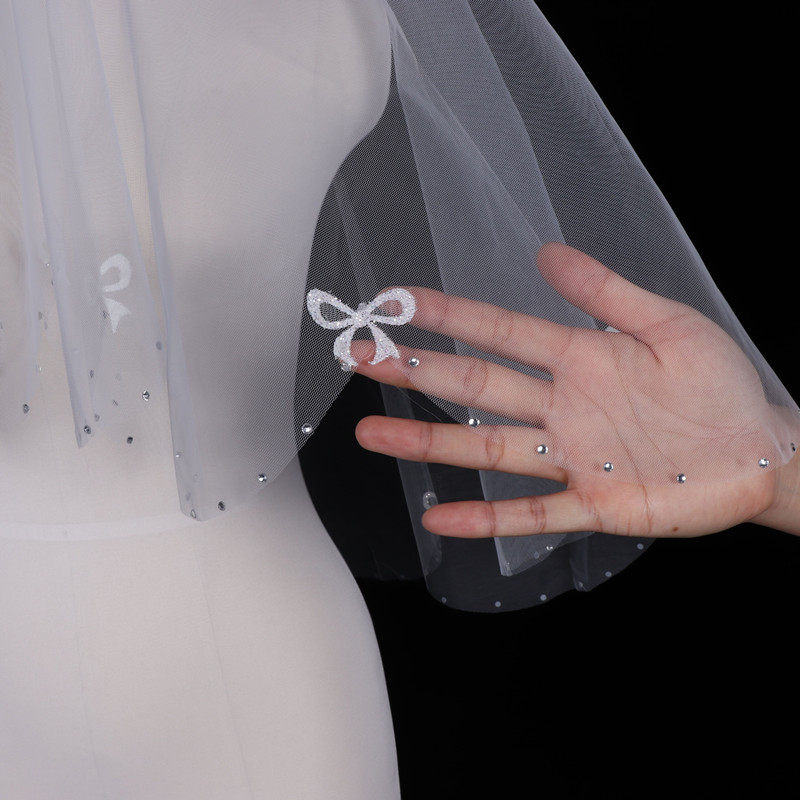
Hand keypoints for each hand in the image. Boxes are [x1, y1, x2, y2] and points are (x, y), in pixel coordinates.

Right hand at [352, 243, 799, 538]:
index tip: (395, 301)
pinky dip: (486, 517)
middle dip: (416, 371)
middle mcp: (562, 406)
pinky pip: (532, 512)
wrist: (760, 452)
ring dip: (430, 442)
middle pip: (477, 386)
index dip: (448, 314)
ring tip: (373, 434)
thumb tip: (546, 253)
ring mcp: (573, 459)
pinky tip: (439, 518)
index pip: (500, 331)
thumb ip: (606, 292)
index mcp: (579, 358)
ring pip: (489, 447)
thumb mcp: (669, 324)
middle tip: (358, 356)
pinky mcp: (594, 506)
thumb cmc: (720, 386)